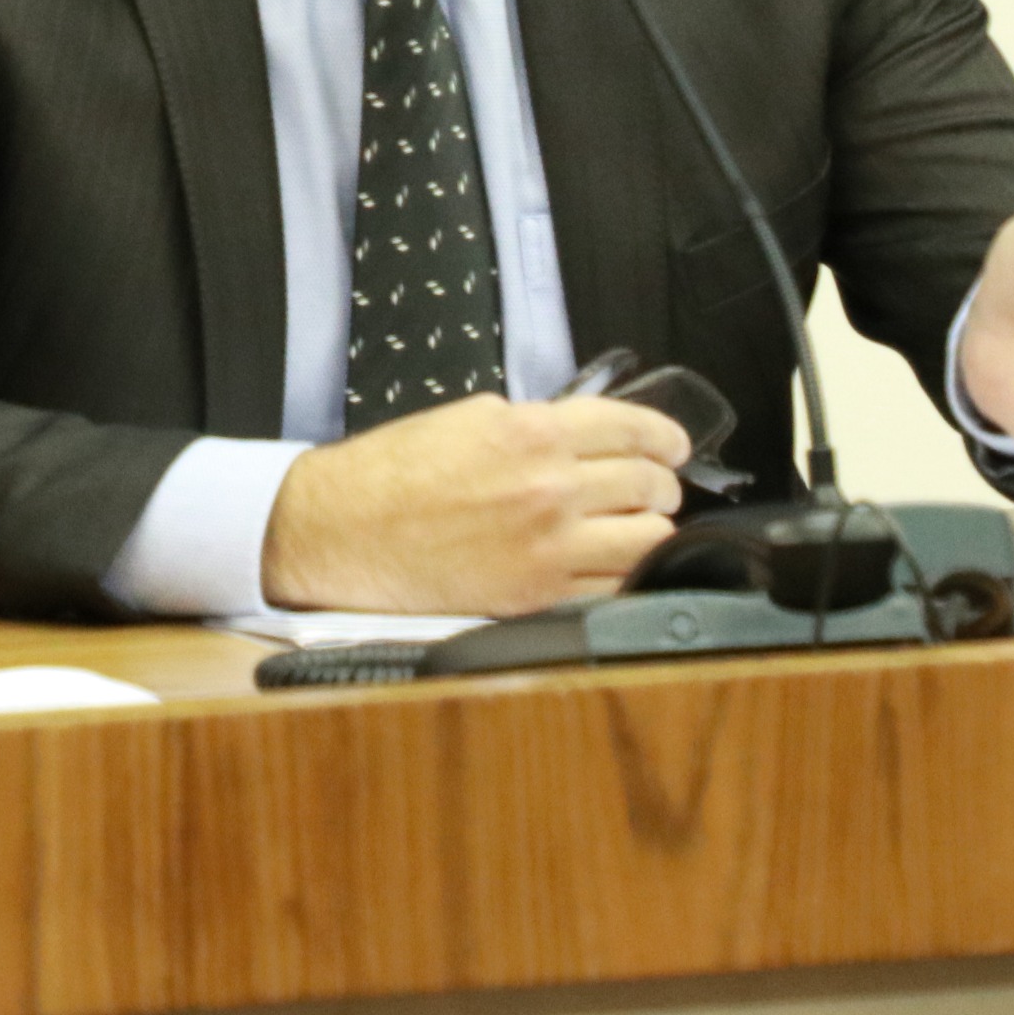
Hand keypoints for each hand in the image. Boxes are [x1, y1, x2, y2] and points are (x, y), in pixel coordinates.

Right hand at [262, 392, 691, 614]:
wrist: (341, 531)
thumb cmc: (392, 472)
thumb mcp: (469, 418)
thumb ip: (535, 425)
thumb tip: (587, 435)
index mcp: (531, 432)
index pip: (632, 427)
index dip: (665, 436)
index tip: (673, 445)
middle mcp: (548, 488)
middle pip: (650, 484)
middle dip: (660, 484)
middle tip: (652, 487)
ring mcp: (548, 547)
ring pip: (649, 540)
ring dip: (650, 531)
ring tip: (635, 527)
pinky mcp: (536, 596)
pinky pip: (615, 587)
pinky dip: (623, 574)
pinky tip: (610, 564)